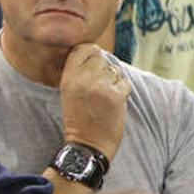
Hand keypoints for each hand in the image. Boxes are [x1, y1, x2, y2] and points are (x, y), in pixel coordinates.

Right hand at [59, 44, 129, 160]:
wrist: (87, 145)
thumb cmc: (79, 119)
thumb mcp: (69, 92)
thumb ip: (79, 72)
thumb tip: (96, 52)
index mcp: (68, 78)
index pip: (83, 48)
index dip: (90, 53)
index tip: (92, 64)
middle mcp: (84, 79)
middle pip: (100, 56)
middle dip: (103, 68)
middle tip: (100, 86)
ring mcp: (101, 86)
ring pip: (114, 69)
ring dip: (113, 80)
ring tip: (105, 96)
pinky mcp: (117, 95)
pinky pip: (125, 82)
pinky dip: (122, 91)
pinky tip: (113, 102)